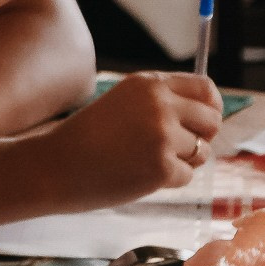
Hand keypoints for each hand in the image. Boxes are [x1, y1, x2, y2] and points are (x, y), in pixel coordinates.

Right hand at [23, 72, 222, 206]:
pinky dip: (167, 181)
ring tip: (146, 162)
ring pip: (202, 151)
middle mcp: (159, 104)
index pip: (204, 87)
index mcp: (148, 84)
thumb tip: (210, 116)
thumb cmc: (85, 139)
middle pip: (211, 120)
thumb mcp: (121, 104)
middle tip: (177, 150)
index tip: (205, 121)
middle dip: (202, 137)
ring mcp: (163, 136)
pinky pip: (186, 175)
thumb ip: (160, 103)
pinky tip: (138, 176)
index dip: (211, 106)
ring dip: (182, 161)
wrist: (53, 167)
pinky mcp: (162, 167)